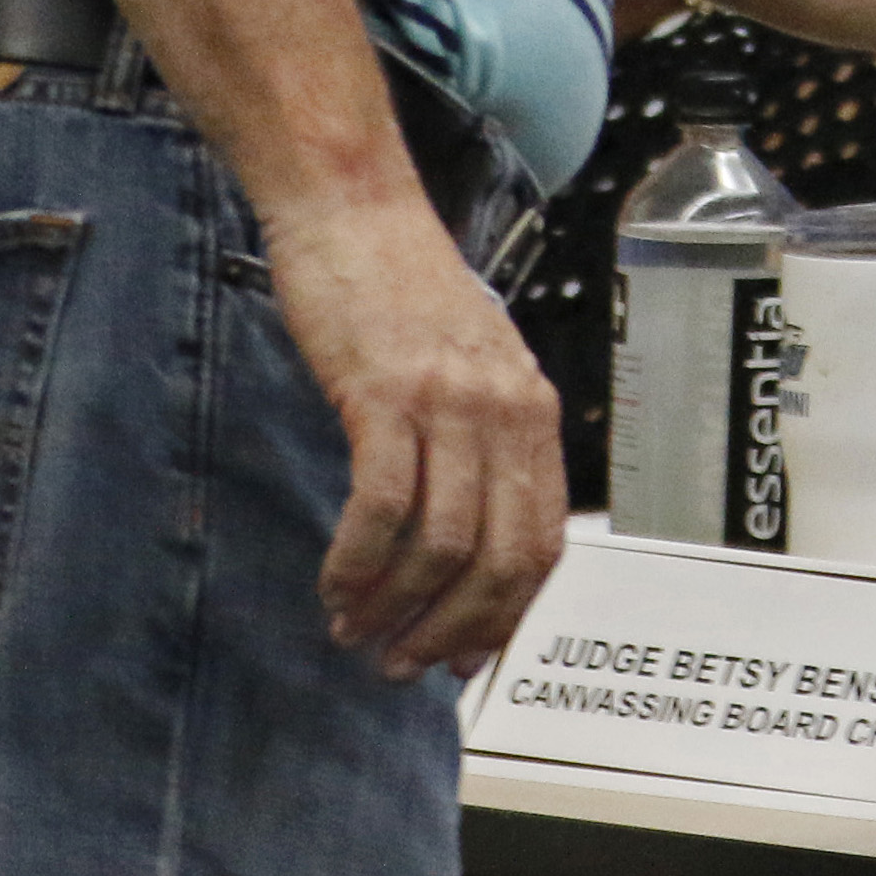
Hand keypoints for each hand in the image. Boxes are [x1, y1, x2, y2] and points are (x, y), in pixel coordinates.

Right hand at [257, 191, 565, 682]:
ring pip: (443, 544)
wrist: (354, 210)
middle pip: (501, 558)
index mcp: (534, 411)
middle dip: (452, 630)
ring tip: (355, 633)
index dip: (504, 615)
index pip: (543, 540)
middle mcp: (506, 411)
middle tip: (401, 665)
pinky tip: (333, 586)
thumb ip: (477, 441)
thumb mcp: (468, 367)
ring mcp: (449, 402)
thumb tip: (464, 538)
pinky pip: (381, 507)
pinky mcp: (385, 393)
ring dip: (396, 607)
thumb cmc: (401, 290)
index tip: (463, 659)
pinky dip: (357, 563)